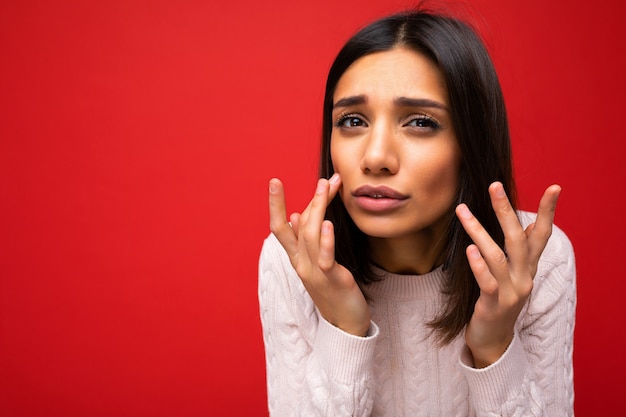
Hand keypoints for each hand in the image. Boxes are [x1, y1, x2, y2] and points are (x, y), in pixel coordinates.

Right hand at [268, 174, 370, 336]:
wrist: (346, 324)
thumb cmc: (333, 289)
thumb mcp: (316, 263)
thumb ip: (307, 241)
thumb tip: (295, 216)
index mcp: (297, 259)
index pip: (281, 228)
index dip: (276, 205)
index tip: (275, 182)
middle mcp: (301, 264)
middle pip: (292, 230)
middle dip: (291, 203)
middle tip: (296, 180)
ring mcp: (315, 273)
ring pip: (311, 237)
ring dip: (318, 209)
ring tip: (326, 187)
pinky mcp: (333, 280)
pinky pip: (326, 259)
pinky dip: (326, 241)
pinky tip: (329, 223)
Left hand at [455, 182, 560, 367]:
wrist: (493, 340)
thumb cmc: (499, 301)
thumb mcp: (515, 275)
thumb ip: (521, 252)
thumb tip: (529, 224)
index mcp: (529, 268)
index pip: (542, 235)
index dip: (548, 212)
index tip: (555, 187)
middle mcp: (524, 278)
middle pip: (518, 239)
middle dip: (506, 211)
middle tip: (494, 185)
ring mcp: (510, 293)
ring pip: (497, 256)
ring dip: (478, 231)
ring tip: (462, 210)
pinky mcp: (493, 305)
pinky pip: (486, 282)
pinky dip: (478, 265)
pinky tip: (469, 249)